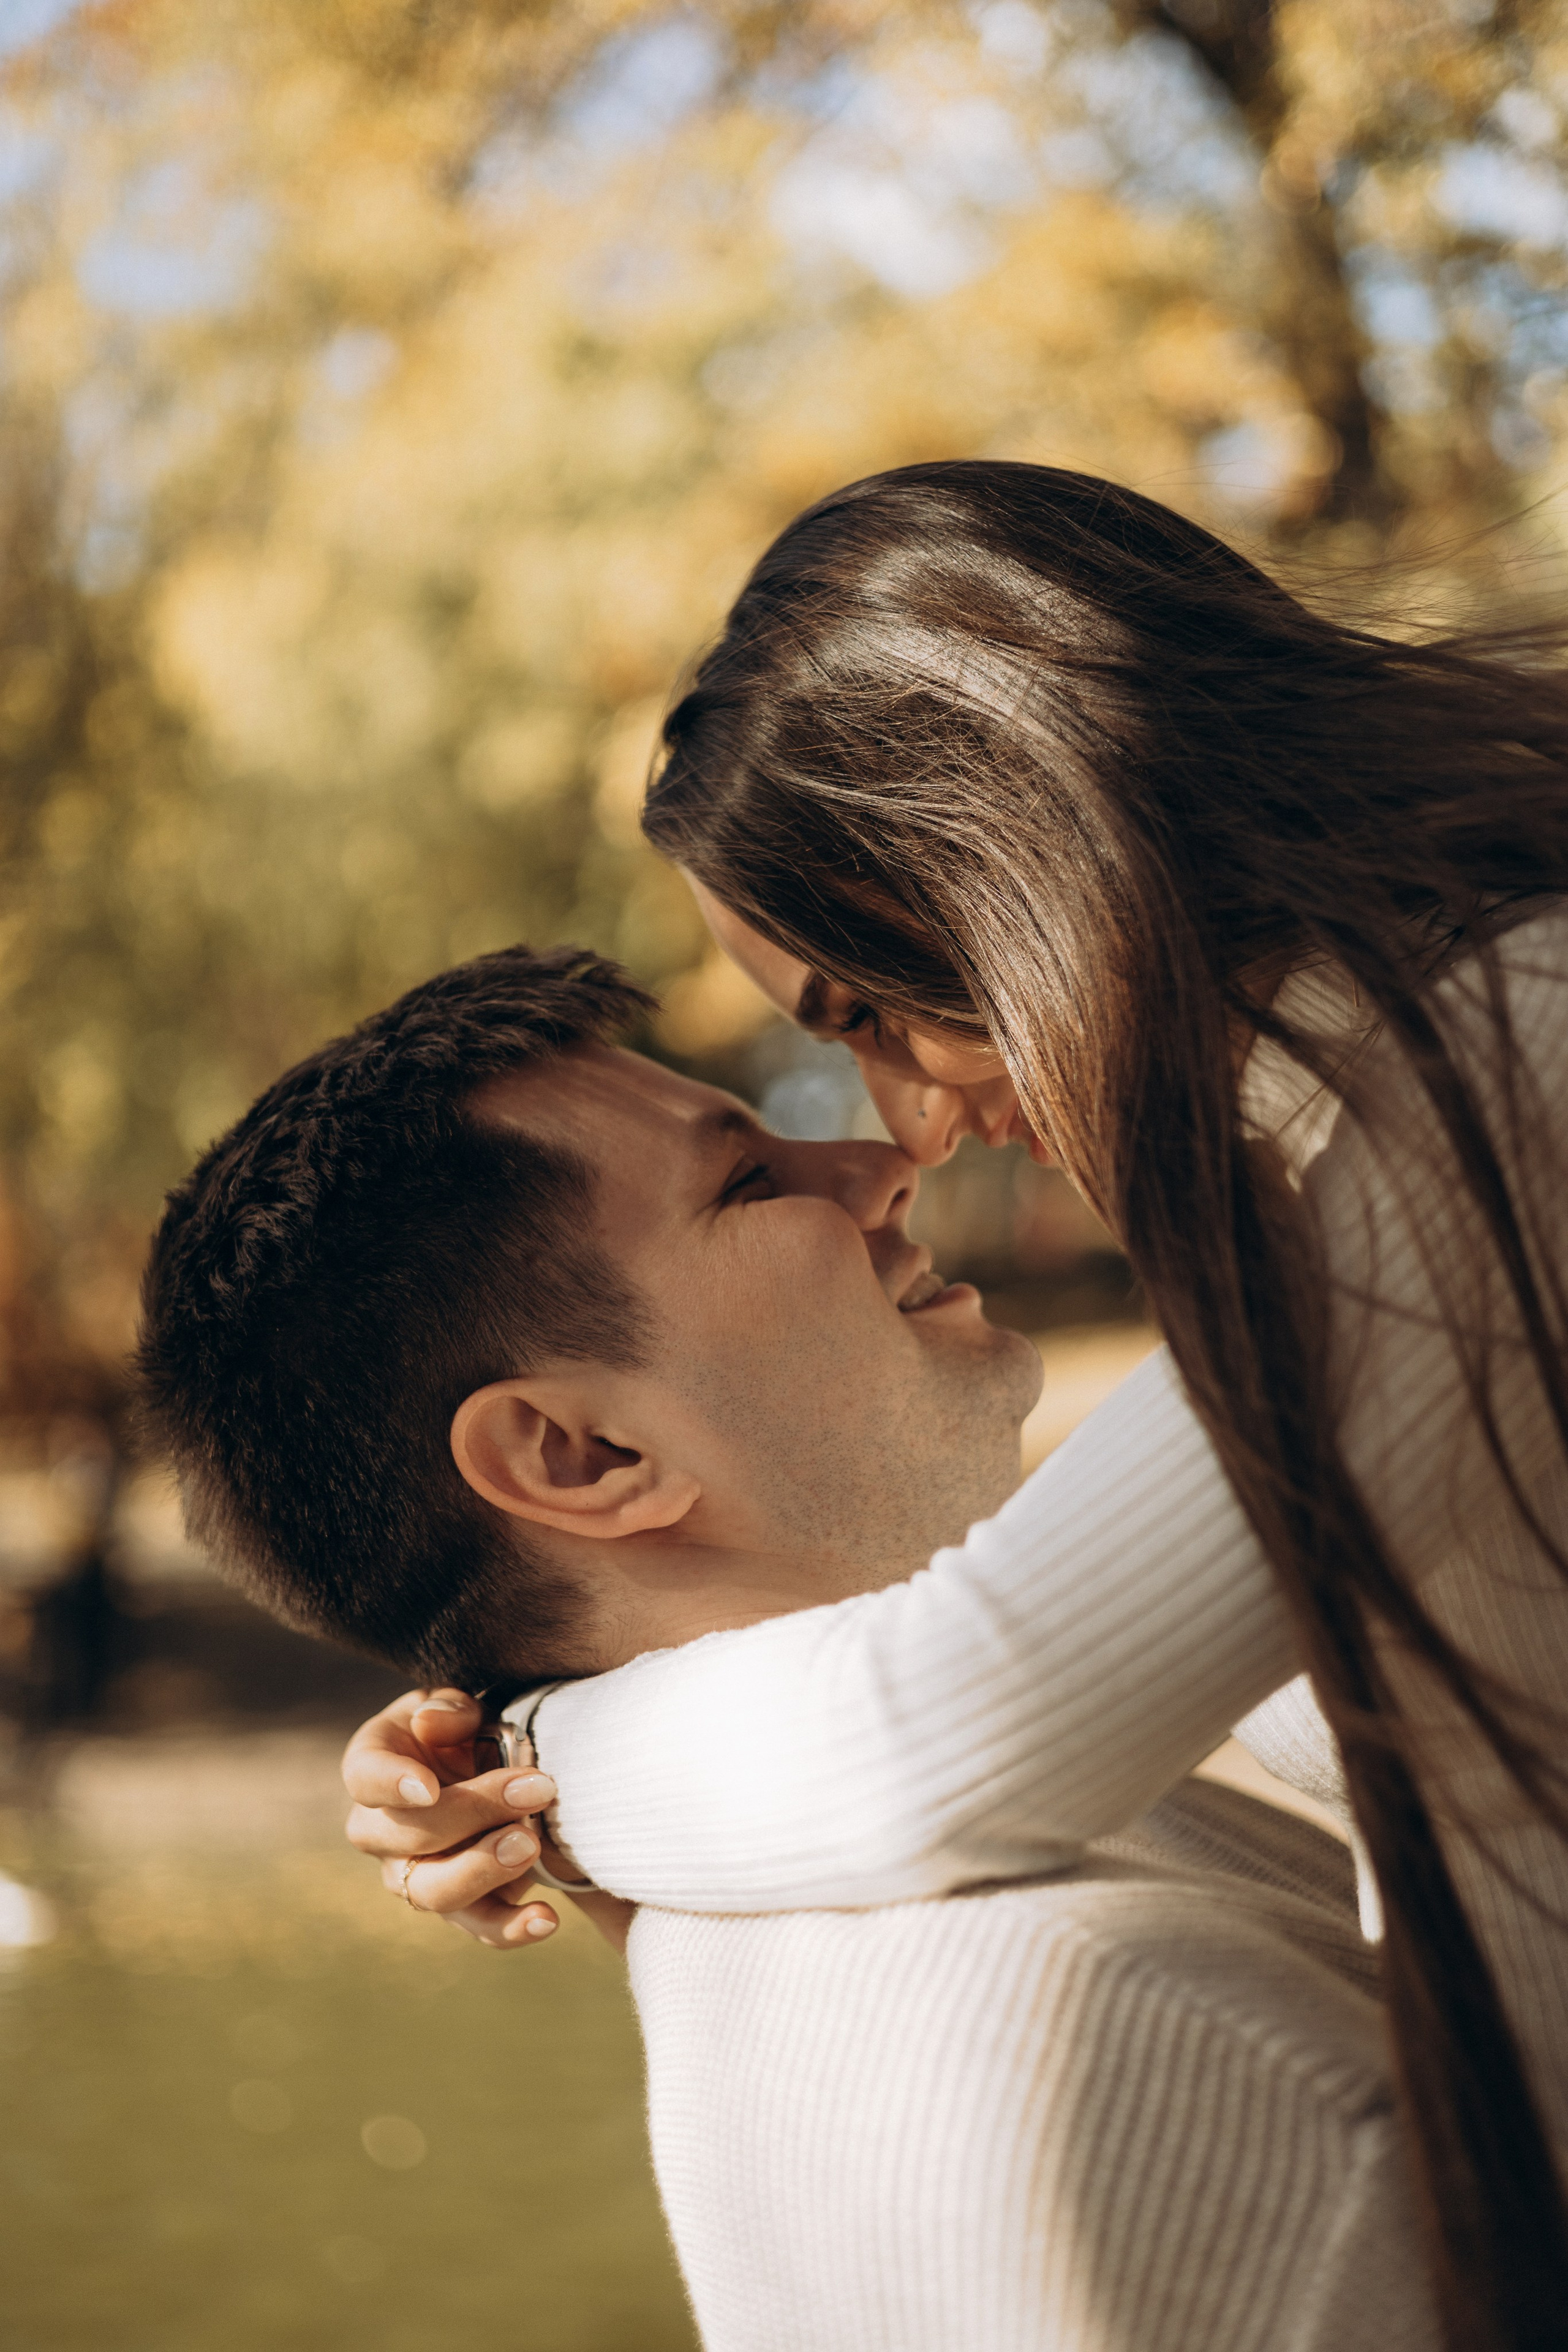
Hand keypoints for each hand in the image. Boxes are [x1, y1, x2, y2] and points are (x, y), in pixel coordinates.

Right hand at [341, 1686, 632, 1952]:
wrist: (490, 1769)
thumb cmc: (464, 1731)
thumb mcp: (457, 1707)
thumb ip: (447, 1710)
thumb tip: (429, 1723)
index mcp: (372, 1767)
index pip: (364, 1777)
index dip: (391, 1783)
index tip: (429, 1786)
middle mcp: (380, 1831)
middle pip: (405, 1837)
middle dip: (471, 1813)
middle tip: (533, 1789)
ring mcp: (413, 1875)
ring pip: (433, 1891)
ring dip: (483, 1869)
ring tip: (530, 1844)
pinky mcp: (458, 1905)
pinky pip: (477, 1925)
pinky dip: (510, 1927)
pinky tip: (545, 1918)